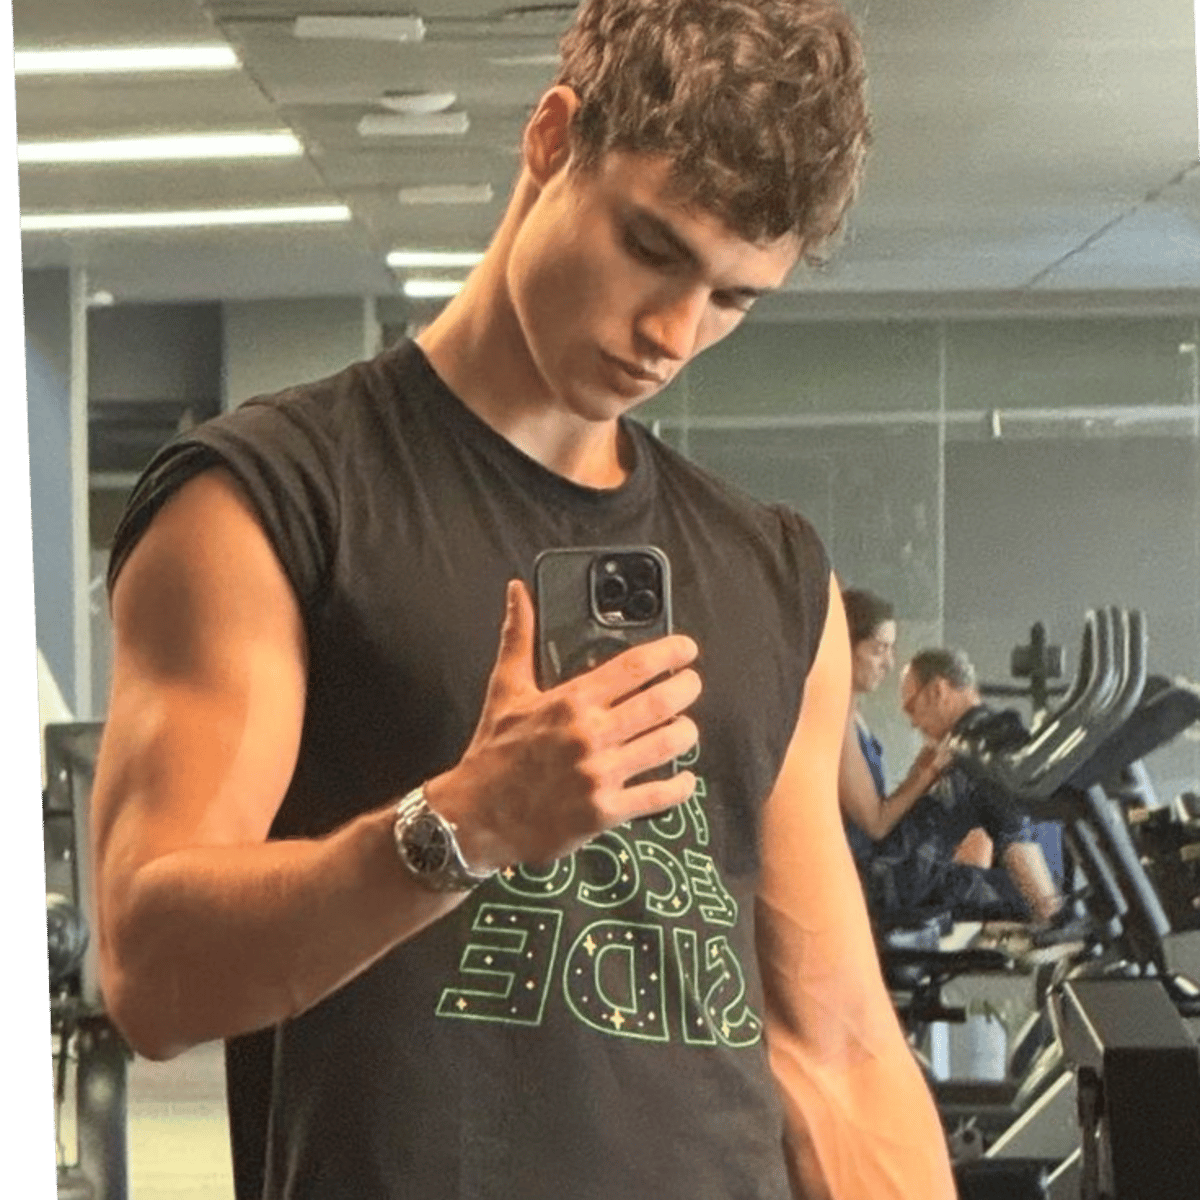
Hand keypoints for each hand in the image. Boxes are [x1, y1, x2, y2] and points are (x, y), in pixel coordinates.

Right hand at [426, 580, 700, 869]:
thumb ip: (519, 637)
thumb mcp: (506, 689)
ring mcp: (599, 774)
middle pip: (660, 703)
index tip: (686, 650)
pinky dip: (680, 786)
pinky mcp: (604, 812)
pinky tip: (684, 779)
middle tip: (690, 685)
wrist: (473, 815)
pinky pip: (658, 797)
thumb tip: (518, 591)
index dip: (670, 653)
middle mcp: (589, 734)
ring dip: (686, 733)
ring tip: (685, 727)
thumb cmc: (493, 752)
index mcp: (570, 701)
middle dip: (686, 689)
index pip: (634, 667)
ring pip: (666, 746)